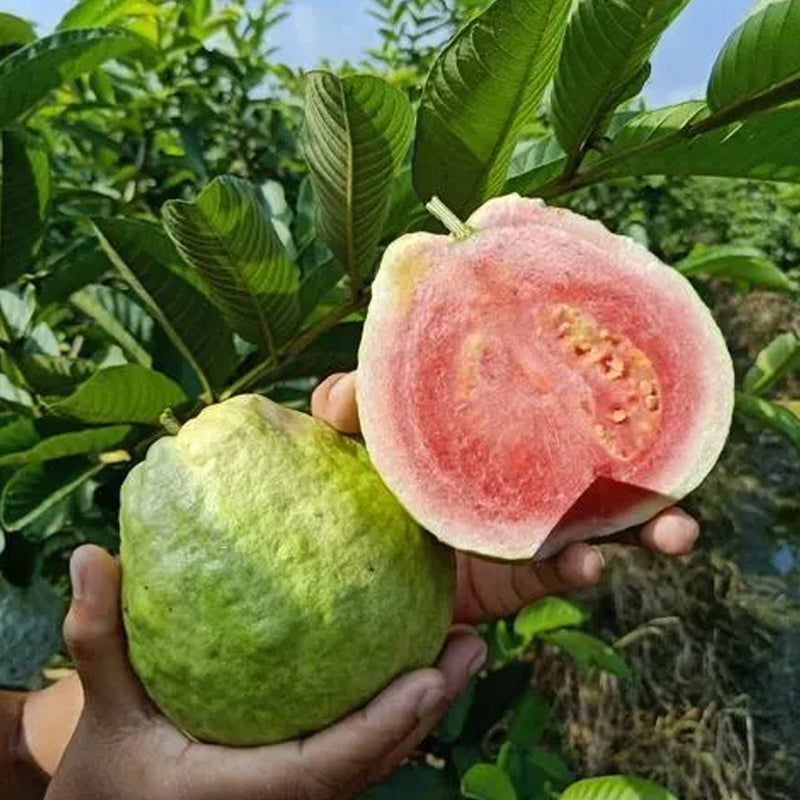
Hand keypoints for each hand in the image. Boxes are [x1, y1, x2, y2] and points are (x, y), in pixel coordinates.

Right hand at [46, 545, 485, 799]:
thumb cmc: (109, 775)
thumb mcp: (101, 712)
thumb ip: (98, 637)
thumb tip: (90, 554)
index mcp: (243, 793)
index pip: (326, 765)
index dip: (382, 725)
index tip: (429, 677)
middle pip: (374, 759)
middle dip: (428, 707)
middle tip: (470, 644)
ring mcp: (300, 797)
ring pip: (377, 757)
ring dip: (424, 706)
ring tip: (464, 645)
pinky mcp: (303, 782)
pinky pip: (361, 748)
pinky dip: (395, 710)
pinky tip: (414, 658)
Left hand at [312, 372, 699, 624]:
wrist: (358, 565)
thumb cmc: (356, 485)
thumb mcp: (348, 442)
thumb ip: (346, 410)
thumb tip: (350, 389)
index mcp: (497, 429)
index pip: (553, 397)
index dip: (598, 384)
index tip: (635, 366)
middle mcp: (524, 473)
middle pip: (600, 460)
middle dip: (649, 461)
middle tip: (682, 462)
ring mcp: (528, 525)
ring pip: (603, 522)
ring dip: (646, 527)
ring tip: (676, 531)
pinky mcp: (519, 576)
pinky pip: (558, 574)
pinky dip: (580, 569)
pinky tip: (588, 563)